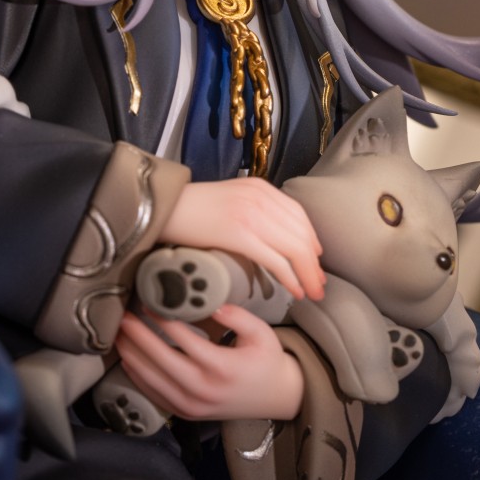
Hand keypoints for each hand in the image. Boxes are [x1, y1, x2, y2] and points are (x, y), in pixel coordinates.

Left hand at [116, 305, 302, 422]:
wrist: (275, 398)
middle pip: (162, 360)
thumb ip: (237, 316)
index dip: (164, 320)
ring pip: (153, 380)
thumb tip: (211, 303)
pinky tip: (128, 358)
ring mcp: (192, 405)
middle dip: (139, 337)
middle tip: (123, 317)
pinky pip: (154, 394)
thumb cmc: (266, 361)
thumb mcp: (262, 334)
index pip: (186, 340)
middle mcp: (204, 390)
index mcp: (223, 368)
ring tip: (119, 334)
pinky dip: (138, 376)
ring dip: (132, 355)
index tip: (149, 303)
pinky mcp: (185, 413)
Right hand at [161, 176, 325, 300]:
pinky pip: (275, 259)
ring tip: (311, 292)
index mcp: (260, 187)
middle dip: (313, 263)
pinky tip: (294, 290)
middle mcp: (260, 197)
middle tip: (318, 284)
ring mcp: (251, 214)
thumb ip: (251, 209)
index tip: (315, 260)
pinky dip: (289, 277)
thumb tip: (269, 235)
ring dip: (307, 274)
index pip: (298, 215)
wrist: (161, 207)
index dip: (312, 241)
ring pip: (294, 249)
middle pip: (301, 234)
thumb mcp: (229, 198)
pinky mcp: (240, 233)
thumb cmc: (190, 208)